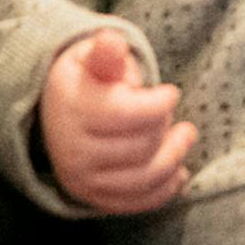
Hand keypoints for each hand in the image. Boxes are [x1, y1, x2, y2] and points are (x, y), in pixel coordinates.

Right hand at [41, 28, 196, 213]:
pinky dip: (164, 191)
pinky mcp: (93, 198)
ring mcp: (82, 180)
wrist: (59, 113)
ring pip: (144, 177)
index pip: (128, 115)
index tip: (172, 92)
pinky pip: (135, 203)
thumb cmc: (86, 78)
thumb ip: (106, 52)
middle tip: (168, 111)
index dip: (160, 103)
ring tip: (185, 137)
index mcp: (74, 110)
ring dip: (174, 157)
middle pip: (142, 146)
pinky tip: (180, 172)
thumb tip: (111, 41)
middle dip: (164, 125)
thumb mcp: (92, 56)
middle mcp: (73, 151)